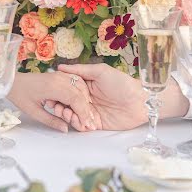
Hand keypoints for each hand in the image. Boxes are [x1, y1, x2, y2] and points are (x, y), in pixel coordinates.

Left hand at [9, 71, 95, 132]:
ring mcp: (60, 75)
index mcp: (53, 87)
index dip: (83, 113)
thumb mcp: (34, 112)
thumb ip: (51, 120)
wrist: (12, 81)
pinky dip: (80, 93)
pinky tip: (79, 104)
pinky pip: (75, 83)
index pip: (76, 99)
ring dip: (85, 101)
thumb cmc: (20, 96)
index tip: (86, 125)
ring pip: (80, 87)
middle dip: (86, 109)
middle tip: (89, 123)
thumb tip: (66, 129)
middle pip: (81, 93)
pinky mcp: (59, 75)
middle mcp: (59, 79)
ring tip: (85, 115)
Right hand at [53, 63, 188, 130]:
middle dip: (60, 105)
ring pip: (73, 115)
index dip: (59, 92)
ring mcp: (91, 112)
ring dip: (67, 115)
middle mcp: (86, 99)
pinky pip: (82, 125)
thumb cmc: (122, 83)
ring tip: (66, 114)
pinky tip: (76, 121)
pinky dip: (77, 124)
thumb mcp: (101, 71)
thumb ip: (81, 70)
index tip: (51, 93)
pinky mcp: (96, 124)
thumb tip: (61, 67)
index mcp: (86, 85)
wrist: (139, 101)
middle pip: (68, 103)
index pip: (68, 89)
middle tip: (55, 106)